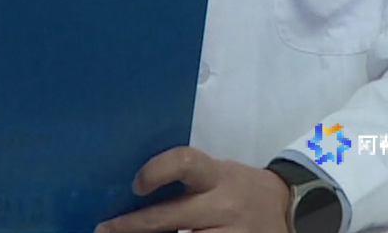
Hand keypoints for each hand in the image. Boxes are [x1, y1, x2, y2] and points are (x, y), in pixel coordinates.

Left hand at [94, 147, 291, 232]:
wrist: (283, 208)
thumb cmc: (235, 185)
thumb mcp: (215, 172)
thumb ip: (185, 178)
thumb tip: (134, 188)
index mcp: (216, 176)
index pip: (184, 163)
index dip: (156, 171)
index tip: (135, 185)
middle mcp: (224, 205)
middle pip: (171, 217)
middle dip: (131, 225)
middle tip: (104, 228)